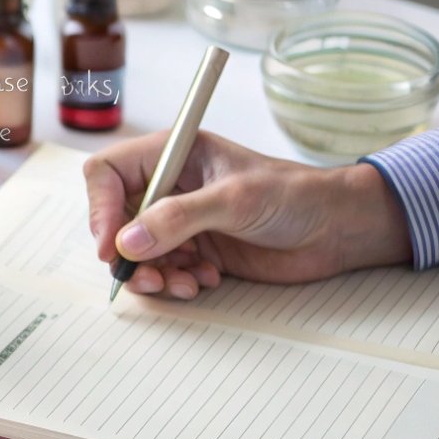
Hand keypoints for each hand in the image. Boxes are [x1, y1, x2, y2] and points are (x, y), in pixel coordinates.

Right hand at [83, 131, 411, 299]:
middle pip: (114, 218)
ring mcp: (180, 220)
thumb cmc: (294, 195)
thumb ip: (178, 219)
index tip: (111, 245)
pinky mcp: (195, 249)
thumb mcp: (234, 200)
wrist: (337, 228)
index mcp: (171, 154)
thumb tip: (127, 242)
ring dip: (151, 273)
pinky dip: (174, 282)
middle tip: (146, 276)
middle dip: (125, 251)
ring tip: (182, 284)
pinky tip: (205, 280)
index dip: (101, 208)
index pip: (108, 173)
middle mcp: (168, 186)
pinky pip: (162, 270)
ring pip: (135, 251)